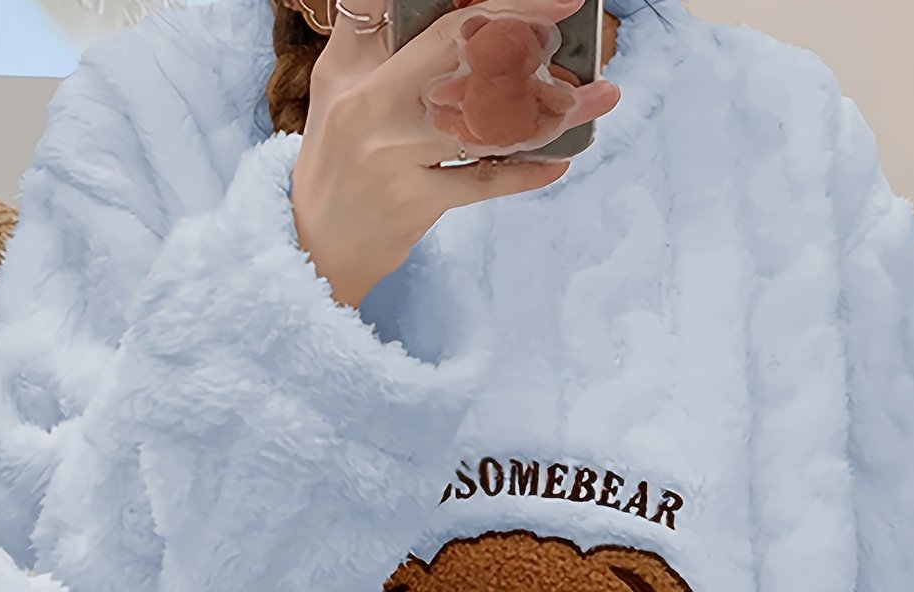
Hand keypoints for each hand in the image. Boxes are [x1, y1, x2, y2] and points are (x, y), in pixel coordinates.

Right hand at [290, 0, 619, 307]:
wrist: (314, 245)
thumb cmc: (337, 157)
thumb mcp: (341, 85)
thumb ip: (381, 39)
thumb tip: (458, 13)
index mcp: (353, 68)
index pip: (411, 12)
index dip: (479, 0)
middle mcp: (371, 107)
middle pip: (455, 52)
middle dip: (519, 27)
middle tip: (570, 12)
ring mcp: (393, 157)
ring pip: (482, 121)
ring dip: (548, 110)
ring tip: (598, 97)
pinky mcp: (413, 203)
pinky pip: (482, 182)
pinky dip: (524, 173)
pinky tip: (561, 160)